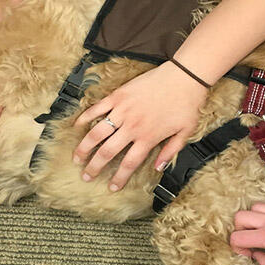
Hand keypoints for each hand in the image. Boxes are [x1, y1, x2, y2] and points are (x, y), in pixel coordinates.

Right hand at [72, 61, 207, 190]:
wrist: (184, 77)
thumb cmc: (187, 104)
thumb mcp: (185, 133)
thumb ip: (170, 152)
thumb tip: (159, 167)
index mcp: (147, 138)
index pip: (128, 164)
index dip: (118, 178)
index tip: (111, 187)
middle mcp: (132, 127)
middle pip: (107, 152)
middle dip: (94, 167)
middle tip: (86, 176)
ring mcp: (122, 111)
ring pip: (97, 133)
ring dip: (84, 147)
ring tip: (77, 157)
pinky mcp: (118, 96)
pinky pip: (97, 108)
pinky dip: (85, 117)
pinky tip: (77, 126)